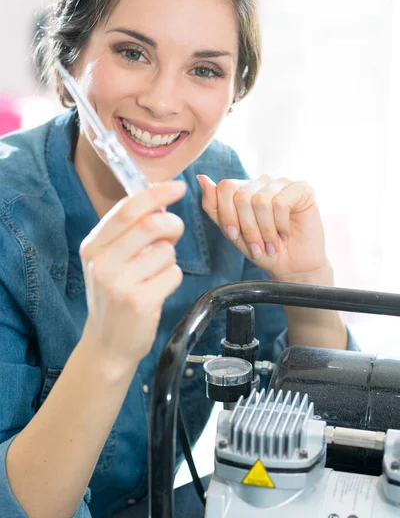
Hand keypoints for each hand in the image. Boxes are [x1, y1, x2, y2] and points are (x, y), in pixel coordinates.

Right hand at [79, 181, 185, 373]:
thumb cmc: (114, 296)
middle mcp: (102, 263)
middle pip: (150, 225)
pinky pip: (173, 274)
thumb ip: (130, 233)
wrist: (107, 344)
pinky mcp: (139, 302)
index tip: (178, 186)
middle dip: (172, 224)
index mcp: (93, 246)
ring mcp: (119, 284)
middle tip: (174, 232)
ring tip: (155, 272)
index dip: (156, 193)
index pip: (127, 209)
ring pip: (166, 251)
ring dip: (170, 258)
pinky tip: (157, 290)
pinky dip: (172, 278)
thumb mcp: (110, 261)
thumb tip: (163, 205)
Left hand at [197, 174, 328, 281]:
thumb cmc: (261, 250)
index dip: (227, 214)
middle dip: (248, 228)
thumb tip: (201, 178)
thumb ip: (214, 206)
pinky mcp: (302, 189)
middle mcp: (263, 182)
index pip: (225, 187)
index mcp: (245, 188)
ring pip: (261, 200)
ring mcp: (283, 183)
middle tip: (258, 245)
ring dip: (265, 230)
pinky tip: (285, 233)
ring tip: (271, 243)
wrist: (291, 267)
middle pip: (242, 195)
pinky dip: (281, 224)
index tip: (234, 235)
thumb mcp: (231, 232)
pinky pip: (281, 203)